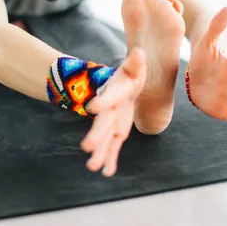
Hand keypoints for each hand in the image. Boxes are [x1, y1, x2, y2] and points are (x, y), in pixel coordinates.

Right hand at [79, 47, 146, 176]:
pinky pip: (113, 148)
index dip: (102, 101)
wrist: (122, 88)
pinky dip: (110, 160)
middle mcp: (109, 110)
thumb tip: (139, 53)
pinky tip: (106, 172)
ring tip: (93, 167)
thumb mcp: (133, 68)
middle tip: (87, 147)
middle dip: (96, 135)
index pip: (108, 96)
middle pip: (103, 123)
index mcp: (114, 92)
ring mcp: (112, 123)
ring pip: (106, 139)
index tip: (93, 108)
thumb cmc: (128, 77)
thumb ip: (135, 63)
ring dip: (100, 153)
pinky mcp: (117, 133)